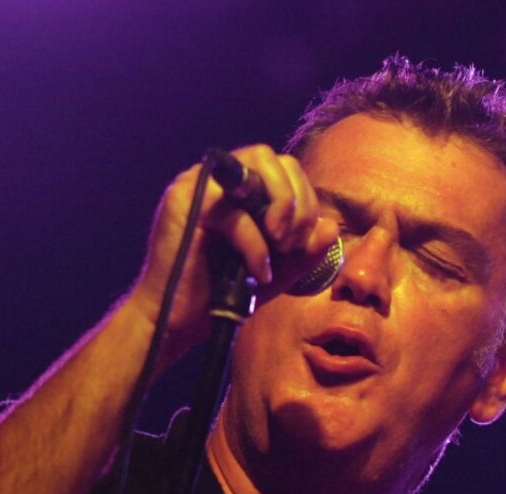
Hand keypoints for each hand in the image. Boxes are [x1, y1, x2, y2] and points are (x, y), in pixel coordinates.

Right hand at [127, 144, 338, 364]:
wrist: (176, 323)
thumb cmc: (218, 296)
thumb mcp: (274, 273)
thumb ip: (303, 252)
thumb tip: (329, 227)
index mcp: (234, 190)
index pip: (282, 169)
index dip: (303, 199)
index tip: (302, 241)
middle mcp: (215, 181)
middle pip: (271, 158)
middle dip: (295, 200)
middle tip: (293, 242)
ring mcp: (196, 187)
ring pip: (253, 167)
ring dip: (281, 207)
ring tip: (282, 247)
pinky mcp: (184, 205)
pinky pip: (234, 211)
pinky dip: (255, 244)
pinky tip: (258, 272)